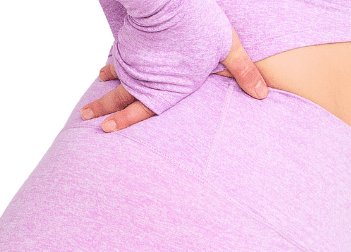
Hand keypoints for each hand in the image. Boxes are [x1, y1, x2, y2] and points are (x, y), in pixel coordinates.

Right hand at [82, 28, 266, 132]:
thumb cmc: (198, 22)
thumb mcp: (228, 46)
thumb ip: (244, 71)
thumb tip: (263, 95)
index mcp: (169, 88)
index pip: (145, 112)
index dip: (126, 122)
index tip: (109, 131)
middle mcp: (147, 79)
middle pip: (122, 100)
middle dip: (104, 112)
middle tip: (87, 121)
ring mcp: (135, 61)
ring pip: (115, 82)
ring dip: (102, 95)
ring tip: (87, 108)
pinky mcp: (129, 43)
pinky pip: (117, 61)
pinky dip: (109, 69)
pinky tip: (102, 74)